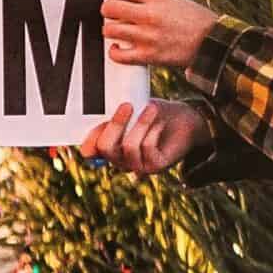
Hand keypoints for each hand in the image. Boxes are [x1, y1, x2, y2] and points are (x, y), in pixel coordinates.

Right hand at [79, 99, 214, 175]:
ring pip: (128, 147)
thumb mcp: (130, 113)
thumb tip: (87, 150)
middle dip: (116, 124)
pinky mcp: (155, 167)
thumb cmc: (154, 114)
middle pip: (105, 148)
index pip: (90, 149)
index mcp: (109, 147)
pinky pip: (147, 148)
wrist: (185, 120)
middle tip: (127, 105)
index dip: (91, 136)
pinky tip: (159, 124)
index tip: (101, 116)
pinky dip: (153, 132)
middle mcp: (120, 160)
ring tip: (152, 109)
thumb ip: (108, 126)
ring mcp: (137, 166)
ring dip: (141, 124)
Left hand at [103, 0, 221, 68]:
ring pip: (110, 30)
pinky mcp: (148, 55)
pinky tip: (119, 48)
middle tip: (112, 14)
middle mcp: (150, 14)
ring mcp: (148, 36)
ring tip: (117, 30)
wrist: (212, 42)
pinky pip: (118, 55)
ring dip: (110, 30)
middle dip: (108, 11)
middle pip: (109, 8)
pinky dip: (114, 52)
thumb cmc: (194, 20)